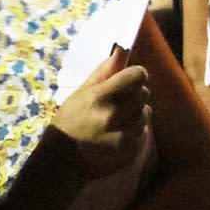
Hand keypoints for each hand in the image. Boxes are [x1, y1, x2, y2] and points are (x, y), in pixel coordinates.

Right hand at [49, 49, 150, 177]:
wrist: (63, 159)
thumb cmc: (71, 120)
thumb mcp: (82, 92)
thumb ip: (104, 71)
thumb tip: (122, 50)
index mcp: (99, 96)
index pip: (137, 76)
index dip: (137, 75)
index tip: (130, 79)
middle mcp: (112, 114)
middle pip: (144, 93)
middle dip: (136, 94)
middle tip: (121, 101)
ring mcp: (121, 134)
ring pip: (146, 113)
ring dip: (136, 114)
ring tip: (118, 119)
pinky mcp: (128, 150)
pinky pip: (143, 132)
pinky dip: (134, 131)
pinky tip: (118, 134)